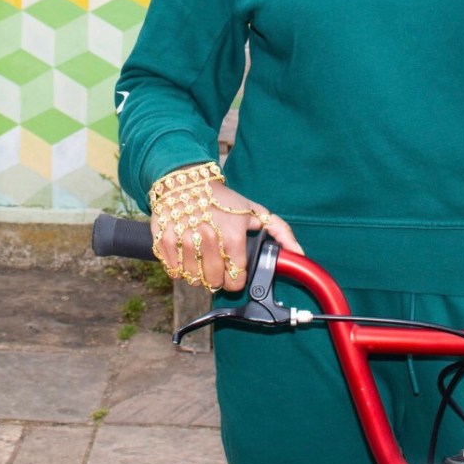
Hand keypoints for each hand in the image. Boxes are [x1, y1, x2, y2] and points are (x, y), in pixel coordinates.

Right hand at [150, 180, 302, 292]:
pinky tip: (187, 252)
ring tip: (202, 255)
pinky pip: (173, 272)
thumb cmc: (222, 198)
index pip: (236, 280)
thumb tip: (299, 253)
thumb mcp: (254, 211)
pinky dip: (180, 268)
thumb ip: (280, 232)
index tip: (233, 268)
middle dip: (218, 276)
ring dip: (198, 273)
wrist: (186, 181)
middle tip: (218, 260)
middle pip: (214, 283)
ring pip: (193, 280)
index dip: (236, 278)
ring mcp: (184, 242)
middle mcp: (208, 241)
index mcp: (233, 237)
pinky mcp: (164, 242)